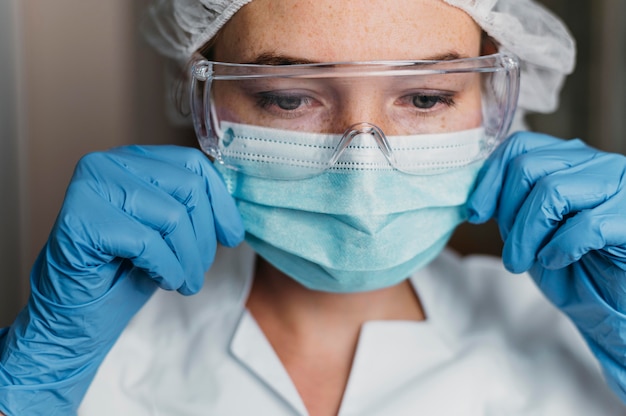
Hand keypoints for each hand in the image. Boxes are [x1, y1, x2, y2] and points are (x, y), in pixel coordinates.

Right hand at [0, 145, 243, 414]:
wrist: (77, 316)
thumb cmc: (125, 272)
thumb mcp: (170, 233)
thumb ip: (194, 208)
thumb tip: (236, 208)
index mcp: (133, 160)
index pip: (192, 163)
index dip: (221, 202)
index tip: (232, 237)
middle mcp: (108, 163)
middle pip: (188, 188)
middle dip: (204, 238)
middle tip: (198, 270)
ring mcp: (91, 187)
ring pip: (173, 216)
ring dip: (188, 260)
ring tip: (185, 282)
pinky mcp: (81, 218)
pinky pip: (147, 242)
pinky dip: (166, 268)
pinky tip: (163, 282)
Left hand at [467, 131, 625, 402]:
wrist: (613, 302)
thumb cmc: (575, 266)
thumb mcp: (532, 231)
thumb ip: (511, 206)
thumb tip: (477, 199)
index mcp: (571, 161)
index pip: (520, 145)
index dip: (490, 178)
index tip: (476, 214)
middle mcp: (598, 164)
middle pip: (528, 167)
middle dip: (507, 214)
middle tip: (511, 252)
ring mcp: (620, 187)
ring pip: (552, 191)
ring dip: (526, 234)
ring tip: (523, 261)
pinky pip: (587, 224)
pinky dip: (561, 246)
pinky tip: (557, 260)